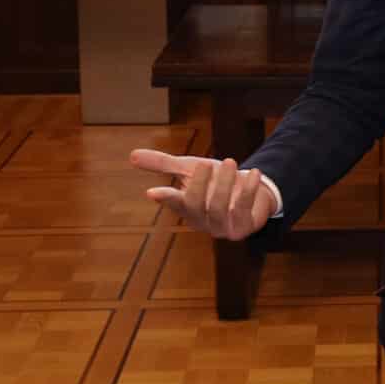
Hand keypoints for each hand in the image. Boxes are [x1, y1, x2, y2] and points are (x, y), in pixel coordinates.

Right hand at [131, 149, 278, 239]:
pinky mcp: (243, 228)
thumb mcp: (189, 169)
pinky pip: (244, 210)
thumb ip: (163, 164)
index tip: (152, 192)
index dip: (165, 198)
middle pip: (195, 206)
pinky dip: (248, 191)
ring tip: (230, 162)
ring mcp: (222, 227)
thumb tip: (132, 155)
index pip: (174, 203)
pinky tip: (253, 173)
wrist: (252, 192)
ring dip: (224, 184)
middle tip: (206, 163)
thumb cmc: (216, 181)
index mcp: (186, 208)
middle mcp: (202, 221)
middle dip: (199, 184)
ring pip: (219, 208)